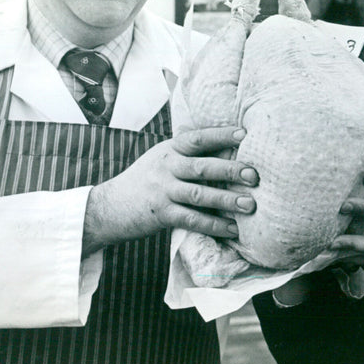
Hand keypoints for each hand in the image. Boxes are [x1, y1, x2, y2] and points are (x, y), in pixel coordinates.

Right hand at [82, 127, 257, 255]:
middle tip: (254, 175)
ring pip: (200, 195)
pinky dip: (214, 225)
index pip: (198, 138)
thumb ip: (189, 153)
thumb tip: (230, 147)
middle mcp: (166, 167)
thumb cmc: (146, 180)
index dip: (221, 135)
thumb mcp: (163, 158)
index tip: (245, 134)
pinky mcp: (161, 214)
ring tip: (250, 205)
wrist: (109, 206)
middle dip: (231, 170)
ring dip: (227, 201)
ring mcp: (163, 191)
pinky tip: (232, 229)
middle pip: (203, 167)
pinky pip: (192, 220)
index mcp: (170, 149)